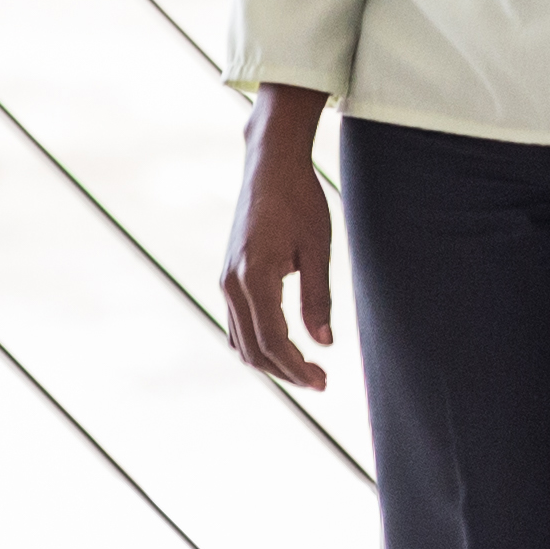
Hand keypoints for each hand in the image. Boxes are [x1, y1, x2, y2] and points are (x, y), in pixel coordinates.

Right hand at [224, 88, 337, 387]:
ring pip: (240, 341)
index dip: (297, 368)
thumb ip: (318, 297)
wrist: (269, 166)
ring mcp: (225, 281)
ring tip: (306, 369)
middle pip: (253, 349)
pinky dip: (257, 343)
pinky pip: (236, 324)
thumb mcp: (317, 248)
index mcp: (254, 277)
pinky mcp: (227, 277)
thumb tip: (324, 342)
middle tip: (320, 381)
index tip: (323, 382)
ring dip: (271, 361)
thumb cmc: (300, 201)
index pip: (273, 341)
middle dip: (286, 371)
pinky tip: (284, 346)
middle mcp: (231, 283)